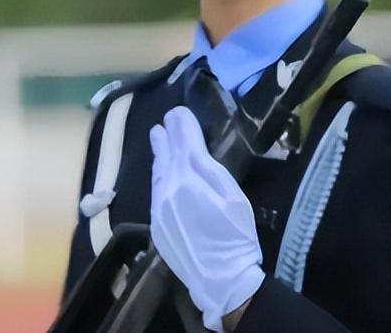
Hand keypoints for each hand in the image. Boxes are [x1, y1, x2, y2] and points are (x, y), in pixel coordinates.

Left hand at [150, 106, 265, 332]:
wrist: (220, 279)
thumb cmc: (235, 236)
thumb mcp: (233, 197)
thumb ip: (211, 169)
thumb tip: (193, 147)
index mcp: (189, 182)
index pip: (184, 146)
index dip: (182, 127)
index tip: (179, 110)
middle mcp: (168, 192)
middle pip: (167, 157)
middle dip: (167, 136)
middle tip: (165, 119)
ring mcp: (159, 210)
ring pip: (158, 174)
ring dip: (159, 154)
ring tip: (157, 137)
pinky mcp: (157, 225)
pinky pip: (156, 191)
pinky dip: (159, 175)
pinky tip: (162, 171)